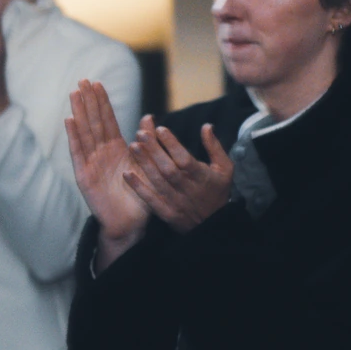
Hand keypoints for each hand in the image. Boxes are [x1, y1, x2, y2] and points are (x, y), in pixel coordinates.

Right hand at [66, 79, 148, 260]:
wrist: (131, 223)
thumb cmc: (140, 196)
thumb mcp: (147, 164)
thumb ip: (146, 141)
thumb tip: (150, 117)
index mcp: (117, 149)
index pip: (108, 120)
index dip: (102, 102)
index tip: (97, 83)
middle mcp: (102, 153)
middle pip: (93, 122)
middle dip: (88, 101)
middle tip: (82, 80)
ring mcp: (91, 163)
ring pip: (84, 132)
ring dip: (79, 112)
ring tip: (74, 93)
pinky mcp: (84, 176)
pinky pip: (78, 153)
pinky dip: (74, 136)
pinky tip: (69, 120)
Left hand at [124, 117, 233, 231]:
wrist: (214, 224)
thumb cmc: (217, 191)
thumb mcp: (225, 168)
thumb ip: (214, 147)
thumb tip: (206, 125)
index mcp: (202, 176)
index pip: (185, 159)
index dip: (172, 144)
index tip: (160, 129)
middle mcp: (188, 188)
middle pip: (168, 168)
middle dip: (154, 150)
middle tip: (140, 133)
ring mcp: (176, 202)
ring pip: (158, 181)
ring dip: (144, 164)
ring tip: (132, 146)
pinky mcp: (167, 213)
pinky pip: (151, 200)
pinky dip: (139, 188)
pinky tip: (126, 174)